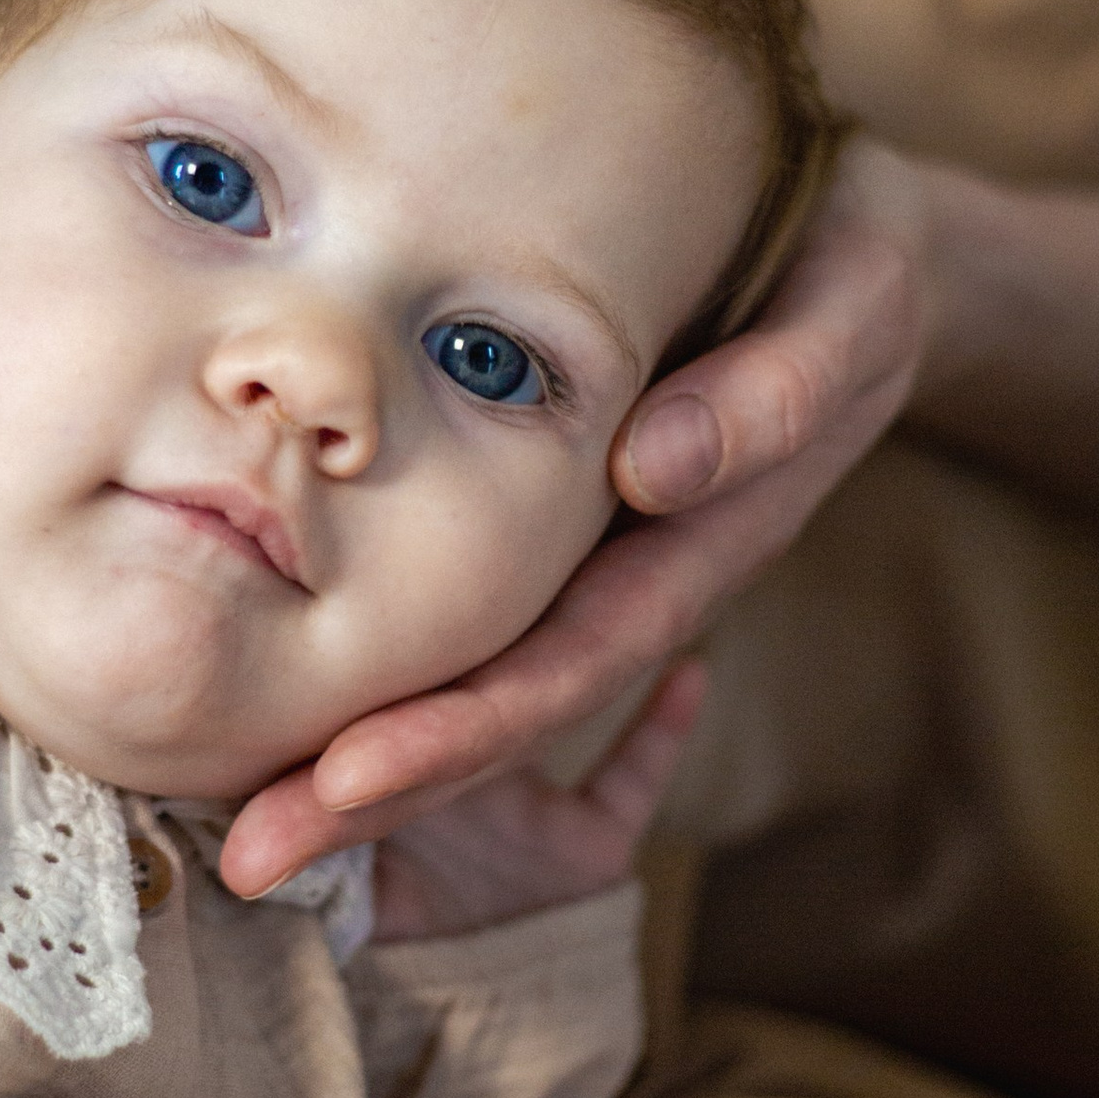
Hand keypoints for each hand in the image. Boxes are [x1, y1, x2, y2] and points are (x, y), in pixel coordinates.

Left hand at [219, 145, 927, 898]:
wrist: (852, 242)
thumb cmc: (851, 257)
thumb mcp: (851, 304)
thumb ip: (774, 393)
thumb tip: (651, 469)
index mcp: (702, 539)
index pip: (575, 659)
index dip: (468, 728)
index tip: (350, 778)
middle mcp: (638, 571)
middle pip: (509, 706)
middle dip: (384, 789)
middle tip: (253, 856)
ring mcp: (596, 557)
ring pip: (481, 680)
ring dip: (370, 762)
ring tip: (246, 828)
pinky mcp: (558, 522)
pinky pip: (467, 614)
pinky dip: (382, 671)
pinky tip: (277, 711)